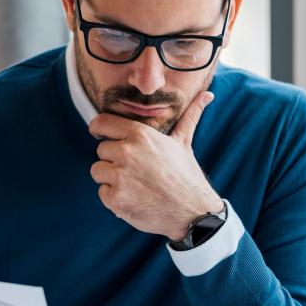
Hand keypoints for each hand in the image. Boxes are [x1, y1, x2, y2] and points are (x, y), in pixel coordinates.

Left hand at [89, 91, 222, 239]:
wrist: (192, 212)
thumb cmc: (186, 175)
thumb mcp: (184, 142)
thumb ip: (190, 115)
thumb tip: (208, 94)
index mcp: (140, 134)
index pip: (101, 123)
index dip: (99, 129)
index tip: (101, 135)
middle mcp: (127, 152)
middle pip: (101, 150)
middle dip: (114, 159)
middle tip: (136, 169)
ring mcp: (120, 176)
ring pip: (98, 171)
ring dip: (111, 178)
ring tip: (135, 184)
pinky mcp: (115, 198)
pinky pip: (102, 192)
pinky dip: (114, 197)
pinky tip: (134, 197)